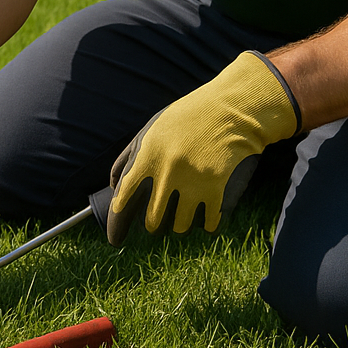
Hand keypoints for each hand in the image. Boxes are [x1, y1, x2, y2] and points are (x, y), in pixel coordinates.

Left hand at [106, 51, 299, 244]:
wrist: (232, 109)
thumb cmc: (189, 118)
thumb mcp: (153, 129)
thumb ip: (130, 157)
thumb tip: (114, 187)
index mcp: (147, 155)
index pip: (123, 199)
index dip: (117, 224)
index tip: (115, 239)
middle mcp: (167, 172)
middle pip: (152, 221)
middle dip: (153, 226)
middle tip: (156, 225)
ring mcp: (192, 183)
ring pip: (179, 227)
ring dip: (179, 225)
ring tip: (184, 216)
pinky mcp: (217, 190)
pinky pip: (207, 224)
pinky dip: (206, 226)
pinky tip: (207, 220)